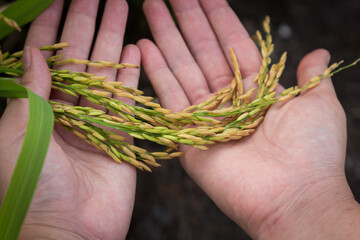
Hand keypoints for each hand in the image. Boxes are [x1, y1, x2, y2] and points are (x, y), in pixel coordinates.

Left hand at [0, 0, 139, 238]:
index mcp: (35, 109)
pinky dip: (131, 76)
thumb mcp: (19, 133)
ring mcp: (94, 123)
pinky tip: (134, 51)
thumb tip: (37, 51)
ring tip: (121, 10)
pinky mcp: (120, 136)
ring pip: (104, 73)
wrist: (69, 234)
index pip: (45, 58)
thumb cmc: (32, 188)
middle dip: (87, 24)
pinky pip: (126, 100)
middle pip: (78, 59)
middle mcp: (65, 112)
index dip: (53, 27)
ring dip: (112, 41)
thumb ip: (30, 91)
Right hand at [138, 0, 359, 237]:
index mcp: (256, 89)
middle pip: (202, 52)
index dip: (217, 17)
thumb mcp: (318, 105)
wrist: (294, 198)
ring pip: (182, 68)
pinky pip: (169, 98)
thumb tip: (316, 53)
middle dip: (185, 20)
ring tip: (151, 8)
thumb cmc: (313, 152)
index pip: (232, 44)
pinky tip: (144, 47)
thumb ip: (311, 77)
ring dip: (166, 38)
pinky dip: (155, 72)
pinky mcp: (187, 136)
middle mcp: (228, 100)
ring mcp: (205, 117)